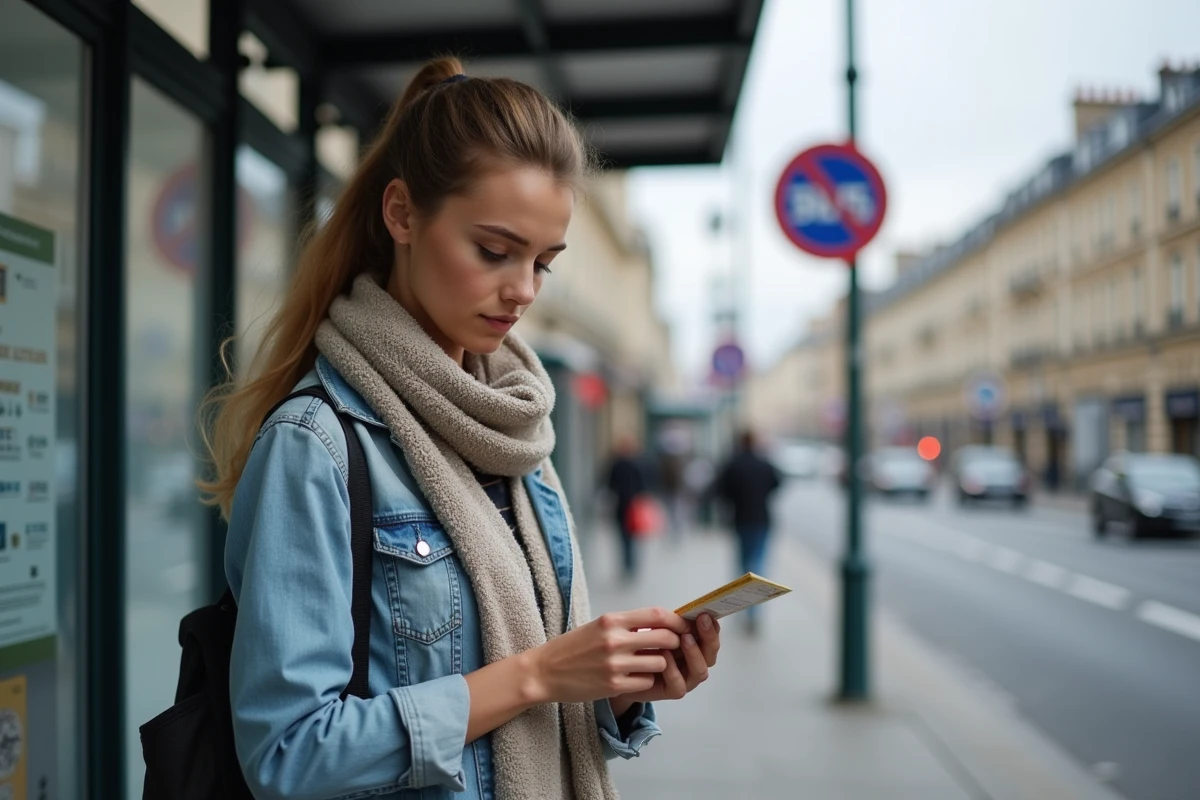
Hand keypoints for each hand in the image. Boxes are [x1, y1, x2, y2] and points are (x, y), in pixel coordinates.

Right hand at [528, 607, 688, 704]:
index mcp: (611, 620)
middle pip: (665, 638)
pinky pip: (646, 682)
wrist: (543, 671)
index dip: (676, 620)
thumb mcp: (599, 626)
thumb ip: (628, 624)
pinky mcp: (613, 686)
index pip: (657, 615)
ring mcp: (615, 664)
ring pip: (659, 662)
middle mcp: (614, 640)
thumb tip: (662, 624)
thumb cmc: (572, 647)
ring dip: (660, 665)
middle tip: (673, 648)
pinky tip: (635, 678)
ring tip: (649, 664)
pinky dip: (646, 680)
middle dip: (675, 643)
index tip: (683, 626)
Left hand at [610, 613, 720, 709]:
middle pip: (710, 653)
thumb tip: (685, 609)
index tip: (705, 613)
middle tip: (701, 621)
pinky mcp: (672, 691)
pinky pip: (679, 684)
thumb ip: (671, 622)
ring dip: (694, 653)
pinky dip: (673, 670)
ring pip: (700, 671)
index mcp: (695, 646)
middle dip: (708, 636)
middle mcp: (694, 663)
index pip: (710, 637)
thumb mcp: (656, 629)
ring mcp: (686, 679)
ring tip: (685, 638)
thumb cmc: (644, 647)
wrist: (626, 671)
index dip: (712, 626)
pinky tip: (664, 656)